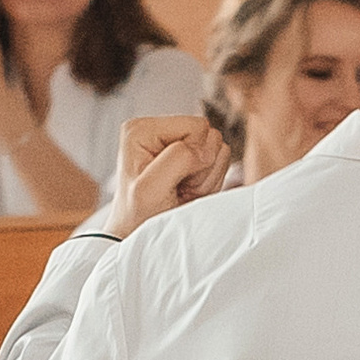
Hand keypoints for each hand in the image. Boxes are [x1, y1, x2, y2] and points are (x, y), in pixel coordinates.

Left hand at [109, 115, 229, 235]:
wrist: (141, 233)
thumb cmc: (139, 215)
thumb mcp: (150, 189)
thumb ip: (178, 159)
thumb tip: (205, 147)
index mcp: (143, 129)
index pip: (197, 126)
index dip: (195, 157)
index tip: (173, 181)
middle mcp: (159, 129)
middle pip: (210, 135)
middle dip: (201, 168)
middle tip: (178, 188)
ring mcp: (176, 141)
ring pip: (218, 149)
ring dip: (205, 177)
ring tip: (181, 190)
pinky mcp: (190, 154)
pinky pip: (220, 160)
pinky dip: (208, 182)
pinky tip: (187, 190)